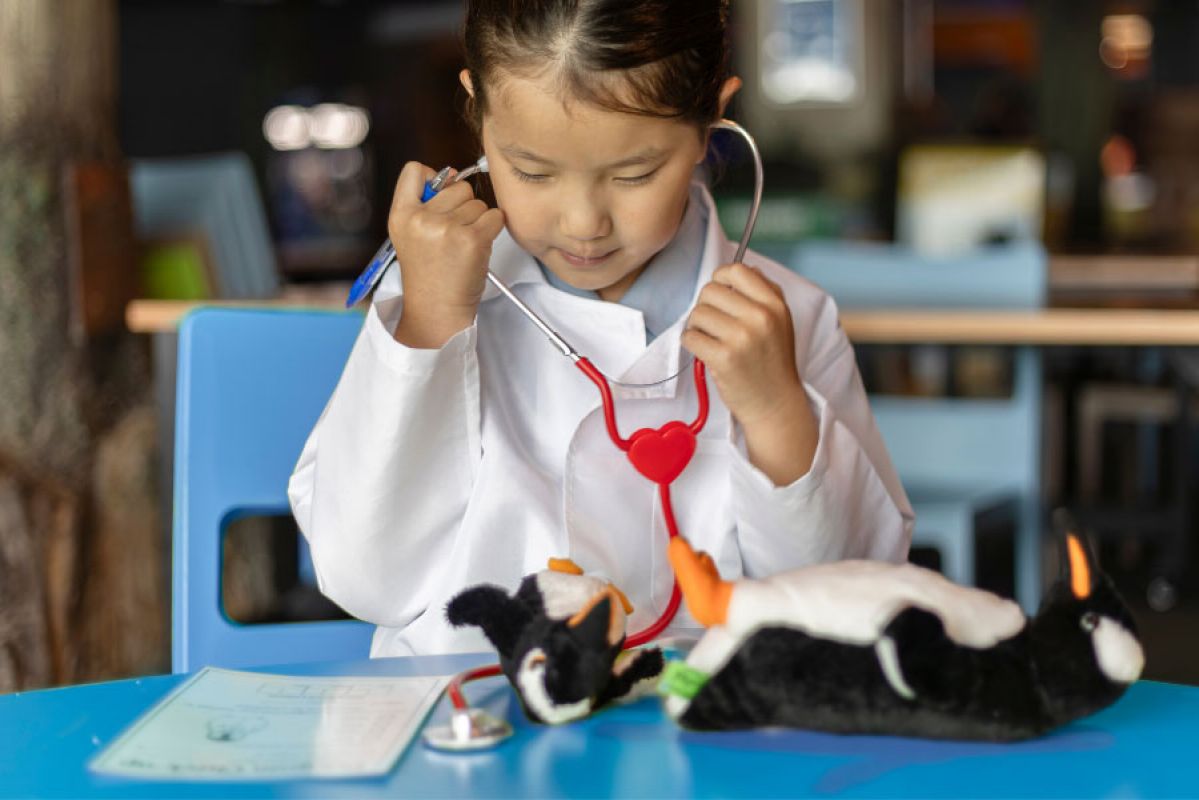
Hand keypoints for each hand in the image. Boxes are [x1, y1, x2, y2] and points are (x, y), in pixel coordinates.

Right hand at [389, 161, 504, 347]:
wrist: (437, 310)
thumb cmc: (430, 274)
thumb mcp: (412, 235)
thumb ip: (426, 203)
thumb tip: (453, 173)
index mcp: (401, 215)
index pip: (414, 170)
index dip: (433, 179)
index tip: (440, 199)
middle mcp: (421, 218)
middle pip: (457, 186)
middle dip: (463, 207)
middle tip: (452, 236)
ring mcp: (447, 228)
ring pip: (478, 203)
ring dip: (478, 222)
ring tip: (463, 246)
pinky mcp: (472, 239)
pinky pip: (495, 216)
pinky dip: (493, 230)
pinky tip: (477, 248)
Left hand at [682, 263, 817, 483]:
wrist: (775, 403)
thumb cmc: (773, 362)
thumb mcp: (781, 321)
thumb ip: (765, 293)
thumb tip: (742, 269)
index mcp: (775, 304)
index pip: (737, 270)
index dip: (721, 279)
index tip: (719, 293)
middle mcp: (761, 317)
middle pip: (711, 291)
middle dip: (705, 306)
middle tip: (713, 324)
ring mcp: (742, 338)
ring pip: (697, 313)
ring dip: (697, 326)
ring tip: (710, 339)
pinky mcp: (724, 358)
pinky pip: (690, 337)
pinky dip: (692, 343)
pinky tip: (705, 352)